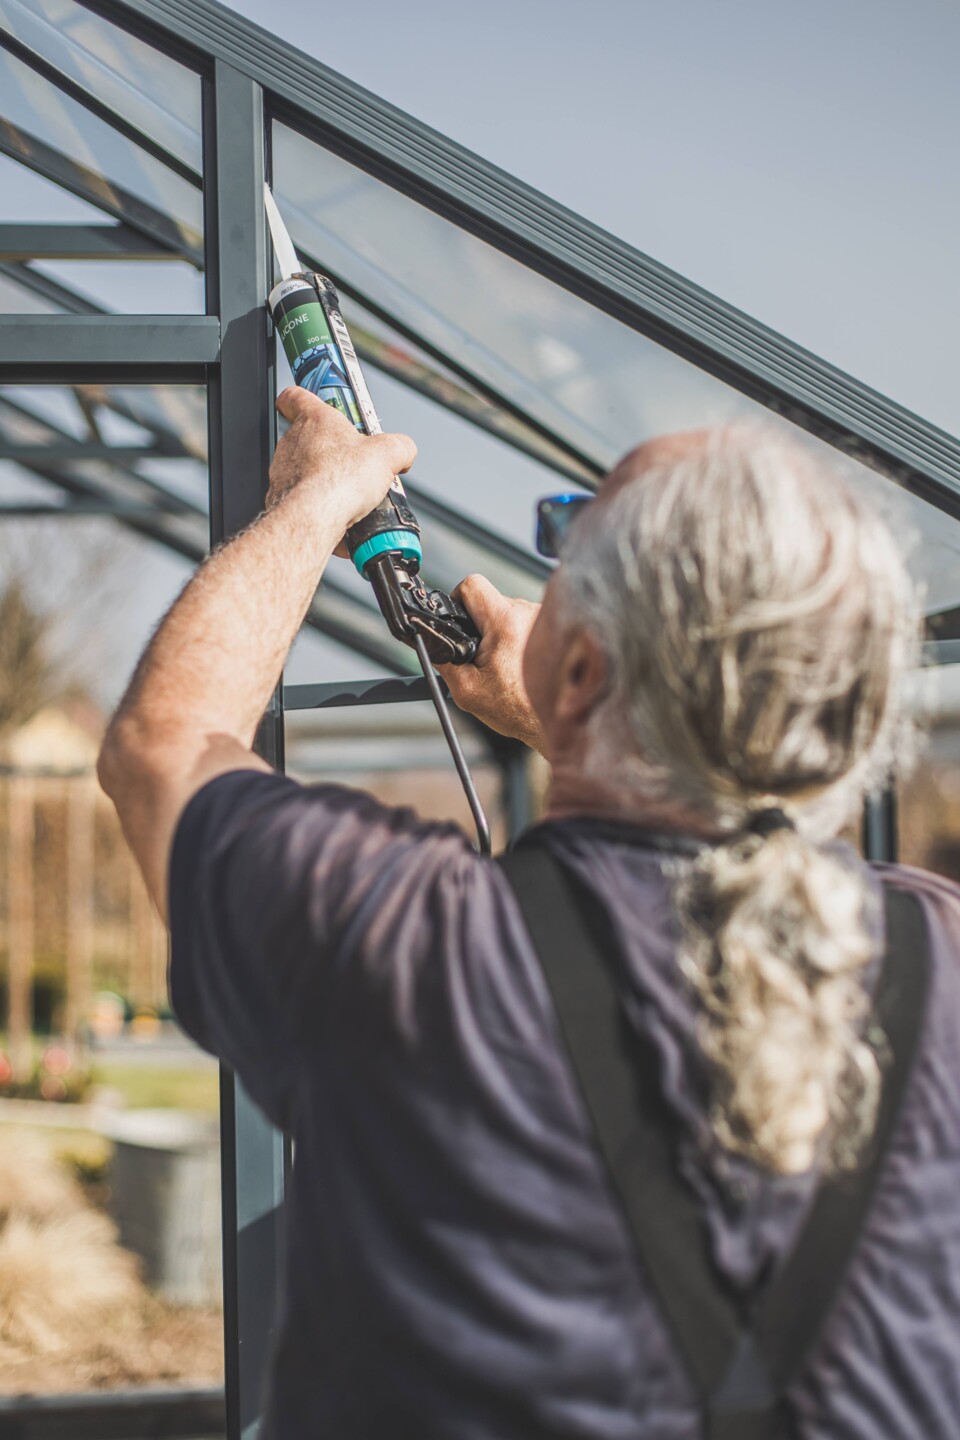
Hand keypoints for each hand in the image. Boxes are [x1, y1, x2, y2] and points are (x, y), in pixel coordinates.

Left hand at [268, 389, 415, 536]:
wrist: (313, 519)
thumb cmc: (339, 481)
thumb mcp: (388, 454)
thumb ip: (401, 446)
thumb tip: (405, 451)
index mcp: (315, 420)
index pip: (295, 396)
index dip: (304, 397)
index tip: (315, 404)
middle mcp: (293, 442)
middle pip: (308, 437)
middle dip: (332, 450)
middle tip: (354, 463)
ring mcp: (283, 471)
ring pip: (304, 470)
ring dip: (325, 480)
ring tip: (350, 495)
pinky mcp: (282, 498)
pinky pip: (303, 499)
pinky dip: (320, 506)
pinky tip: (338, 515)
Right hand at [438, 574, 544, 753]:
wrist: (557, 719)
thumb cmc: (518, 708)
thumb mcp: (466, 689)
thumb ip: (445, 662)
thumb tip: (432, 643)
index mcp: (505, 622)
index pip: (472, 586)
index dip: (457, 601)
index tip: (459, 621)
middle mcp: (528, 613)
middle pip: (490, 602)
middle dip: (480, 626)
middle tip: (482, 655)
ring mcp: (543, 618)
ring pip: (508, 613)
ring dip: (500, 634)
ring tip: (504, 664)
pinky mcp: (555, 628)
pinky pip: (525, 624)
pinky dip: (518, 640)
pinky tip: (519, 664)